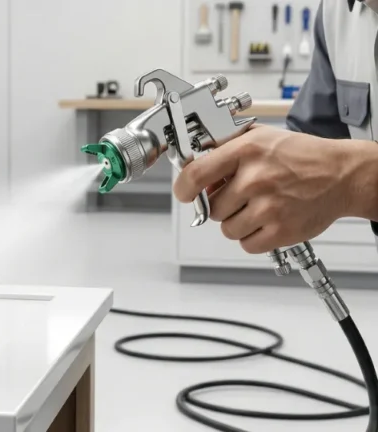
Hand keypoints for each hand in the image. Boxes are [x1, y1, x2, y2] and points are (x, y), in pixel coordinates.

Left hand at [173, 125, 377, 252]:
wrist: (341, 174)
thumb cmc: (300, 155)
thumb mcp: (260, 137)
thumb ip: (224, 148)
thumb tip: (194, 165)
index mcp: (247, 151)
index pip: (196, 174)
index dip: (184, 188)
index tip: (184, 193)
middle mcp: (256, 179)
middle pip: (212, 208)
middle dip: (221, 205)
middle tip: (239, 197)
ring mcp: (269, 207)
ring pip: (227, 229)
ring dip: (236, 222)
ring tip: (256, 207)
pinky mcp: (281, 231)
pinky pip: (246, 244)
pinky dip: (252, 237)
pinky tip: (265, 221)